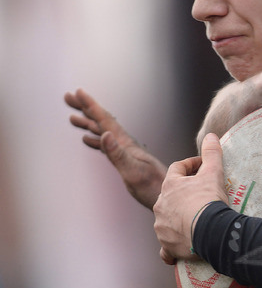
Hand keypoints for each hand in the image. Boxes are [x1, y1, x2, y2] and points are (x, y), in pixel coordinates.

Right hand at [65, 88, 166, 209]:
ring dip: (88, 123)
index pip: (105, 119)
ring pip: (103, 132)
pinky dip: (95, 139)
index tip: (78, 92)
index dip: (91, 105)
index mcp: (125, 144)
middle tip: (69, 98)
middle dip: (85, 109)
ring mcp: (126, 152)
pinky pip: (106, 145)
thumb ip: (118, 154)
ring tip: (73, 117)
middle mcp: (125, 144)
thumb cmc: (152, 187)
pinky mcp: (126, 161)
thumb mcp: (133, 171)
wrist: (167, 195)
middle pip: (102, 121)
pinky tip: (89, 140)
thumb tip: (105, 134)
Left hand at [154, 133, 226, 263]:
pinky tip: (178, 247)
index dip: (190, 165)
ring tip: (193, 220)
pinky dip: (171, 247)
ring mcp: (161, 226)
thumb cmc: (208, 200)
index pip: (177, 169)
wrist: (208, 231)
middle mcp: (161, 205)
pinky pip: (165, 247)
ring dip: (176, 218)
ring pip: (166, 219)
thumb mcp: (213, 173)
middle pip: (170, 195)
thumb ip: (212, 153)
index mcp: (170, 186)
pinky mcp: (166, 245)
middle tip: (200, 194)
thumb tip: (211, 135)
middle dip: (183, 194)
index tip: (202, 166)